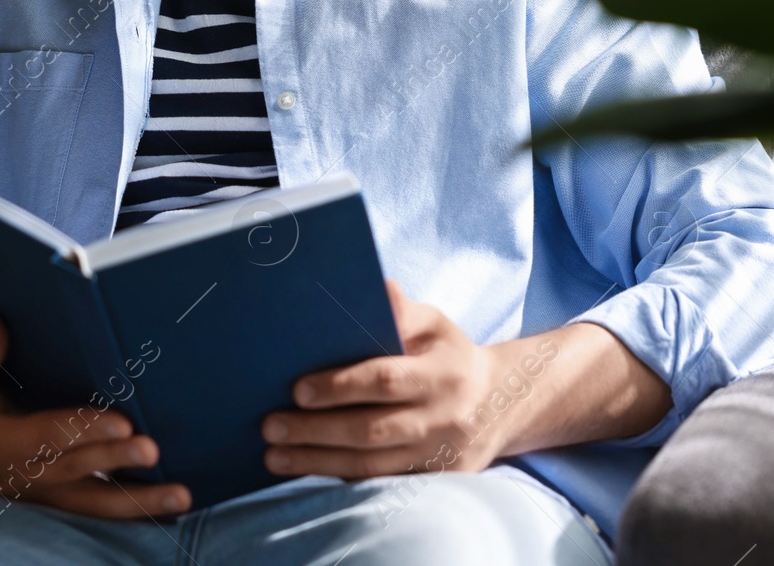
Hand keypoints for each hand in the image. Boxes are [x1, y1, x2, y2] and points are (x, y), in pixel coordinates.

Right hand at [0, 313, 190, 518]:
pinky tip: (171, 506)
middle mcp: (26, 472)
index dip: (84, 428)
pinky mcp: (57, 498)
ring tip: (181, 497)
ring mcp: (44, 491)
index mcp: (1, 440)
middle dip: (116, 459)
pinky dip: (131, 511)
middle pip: (78, 469)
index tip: (122, 420)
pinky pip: (96, 509)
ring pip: (92, 502)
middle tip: (154, 450)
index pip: (48, 435)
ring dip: (137, 503)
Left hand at [259, 279, 509, 478]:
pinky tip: (307, 472)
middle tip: (271, 426)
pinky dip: (341, 478)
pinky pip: (381, 484)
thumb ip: (404, 311)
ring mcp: (441, 455)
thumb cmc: (451, 355)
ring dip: (318, 462)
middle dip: (317, 430)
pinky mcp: (436, 482)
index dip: (340, 386)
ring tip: (275, 456)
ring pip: (372, 465)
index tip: (297, 390)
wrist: (503, 404)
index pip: (386, 380)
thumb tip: (380, 288)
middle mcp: (445, 418)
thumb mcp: (436, 325)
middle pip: (372, 430)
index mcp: (444, 373)